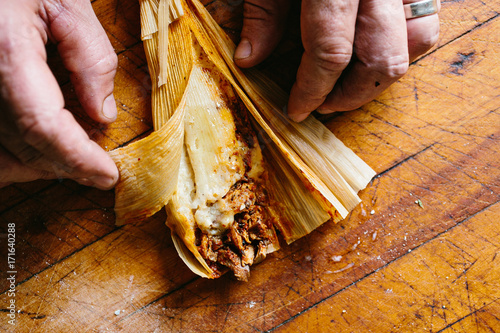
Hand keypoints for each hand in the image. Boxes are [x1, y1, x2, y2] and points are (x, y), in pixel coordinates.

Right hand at [0, 0, 118, 188]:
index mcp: (5, 53)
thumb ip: (90, 57)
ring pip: (0, 153)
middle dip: (66, 164)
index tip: (107, 175)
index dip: (77, 158)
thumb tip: (103, 114)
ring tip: (76, 163)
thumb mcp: (67, 3)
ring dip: (40, 166)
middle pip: (23, 143)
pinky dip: (11, 158)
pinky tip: (37, 159)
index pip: (42, 126)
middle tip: (100, 170)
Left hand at [234, 0, 439, 121]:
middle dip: (352, 96)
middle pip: (381, 59)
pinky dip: (405, 46)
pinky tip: (375, 53)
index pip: (330, 53)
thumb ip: (263, 13)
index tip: (298, 109)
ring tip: (350, 86)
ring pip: (416, 42)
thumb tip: (250, 60)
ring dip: (383, 76)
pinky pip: (427, 19)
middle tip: (325, 106)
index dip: (312, 90)